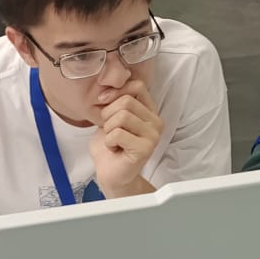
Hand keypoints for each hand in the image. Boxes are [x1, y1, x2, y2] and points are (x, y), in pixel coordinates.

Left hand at [91, 79, 163, 197]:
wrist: (109, 172)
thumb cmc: (110, 145)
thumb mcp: (111, 116)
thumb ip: (116, 100)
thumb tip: (107, 86)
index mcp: (150, 111)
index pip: (138, 86)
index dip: (116, 91)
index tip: (103, 102)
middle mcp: (156, 122)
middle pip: (127, 101)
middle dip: (108, 115)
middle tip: (109, 130)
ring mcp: (153, 136)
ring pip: (122, 116)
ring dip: (109, 129)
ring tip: (113, 140)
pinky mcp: (145, 149)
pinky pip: (118, 134)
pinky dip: (109, 141)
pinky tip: (115, 149)